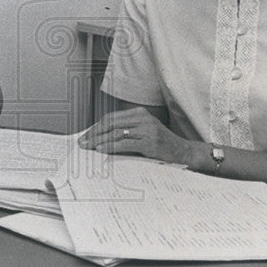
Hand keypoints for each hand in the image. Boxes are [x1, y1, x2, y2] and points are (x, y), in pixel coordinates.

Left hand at [77, 107, 199, 165]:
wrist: (184, 153)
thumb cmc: (161, 145)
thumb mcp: (143, 133)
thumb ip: (126, 132)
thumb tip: (100, 139)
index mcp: (139, 113)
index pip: (111, 118)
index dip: (96, 127)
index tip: (85, 136)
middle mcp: (143, 118)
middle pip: (111, 124)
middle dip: (94, 133)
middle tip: (82, 142)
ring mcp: (147, 129)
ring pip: (116, 133)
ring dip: (99, 140)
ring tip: (88, 147)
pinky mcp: (150, 142)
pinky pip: (126, 143)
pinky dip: (111, 146)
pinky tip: (102, 149)